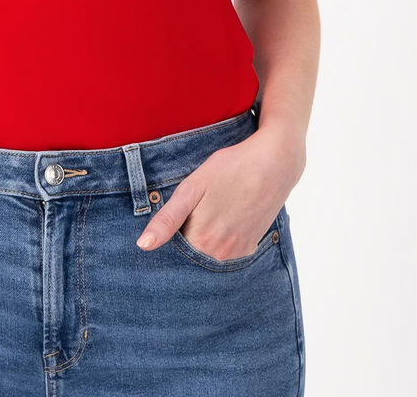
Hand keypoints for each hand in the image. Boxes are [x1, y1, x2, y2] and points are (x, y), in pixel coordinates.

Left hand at [135, 125, 304, 258]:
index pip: (172, 248)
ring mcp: (238, 252)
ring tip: (213, 206)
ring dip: (205, 236)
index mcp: (201, 240)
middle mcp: (220, 254)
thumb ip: (167, 219)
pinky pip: (227, 249)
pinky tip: (227, 214)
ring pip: (208, 251)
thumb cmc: (229, 168)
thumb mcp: (192, 188)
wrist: (274, 163)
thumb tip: (143, 246)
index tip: (181, 211)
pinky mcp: (251, 246)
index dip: (170, 230)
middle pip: (191, 251)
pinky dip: (221, 237)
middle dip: (187, 233)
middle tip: (200, 204)